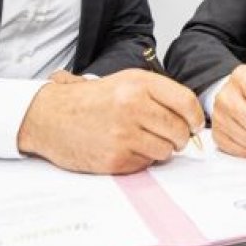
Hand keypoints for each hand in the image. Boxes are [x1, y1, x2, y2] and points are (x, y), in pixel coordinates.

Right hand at [17, 68, 203, 173]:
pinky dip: (141, 159)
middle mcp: (133, 106)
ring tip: (142, 140)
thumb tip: (190, 117)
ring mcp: (124, 133)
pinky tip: (124, 147)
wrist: (50, 117)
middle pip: (179, 130)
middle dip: (180, 137)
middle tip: (171, 136)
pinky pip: (145, 163)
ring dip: (160, 149)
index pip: (186, 102)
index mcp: (138, 83)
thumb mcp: (124, 82)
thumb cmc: (89, 100)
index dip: (195, 118)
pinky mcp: (115, 157)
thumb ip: (157, 95)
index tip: (195, 125)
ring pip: (166, 150)